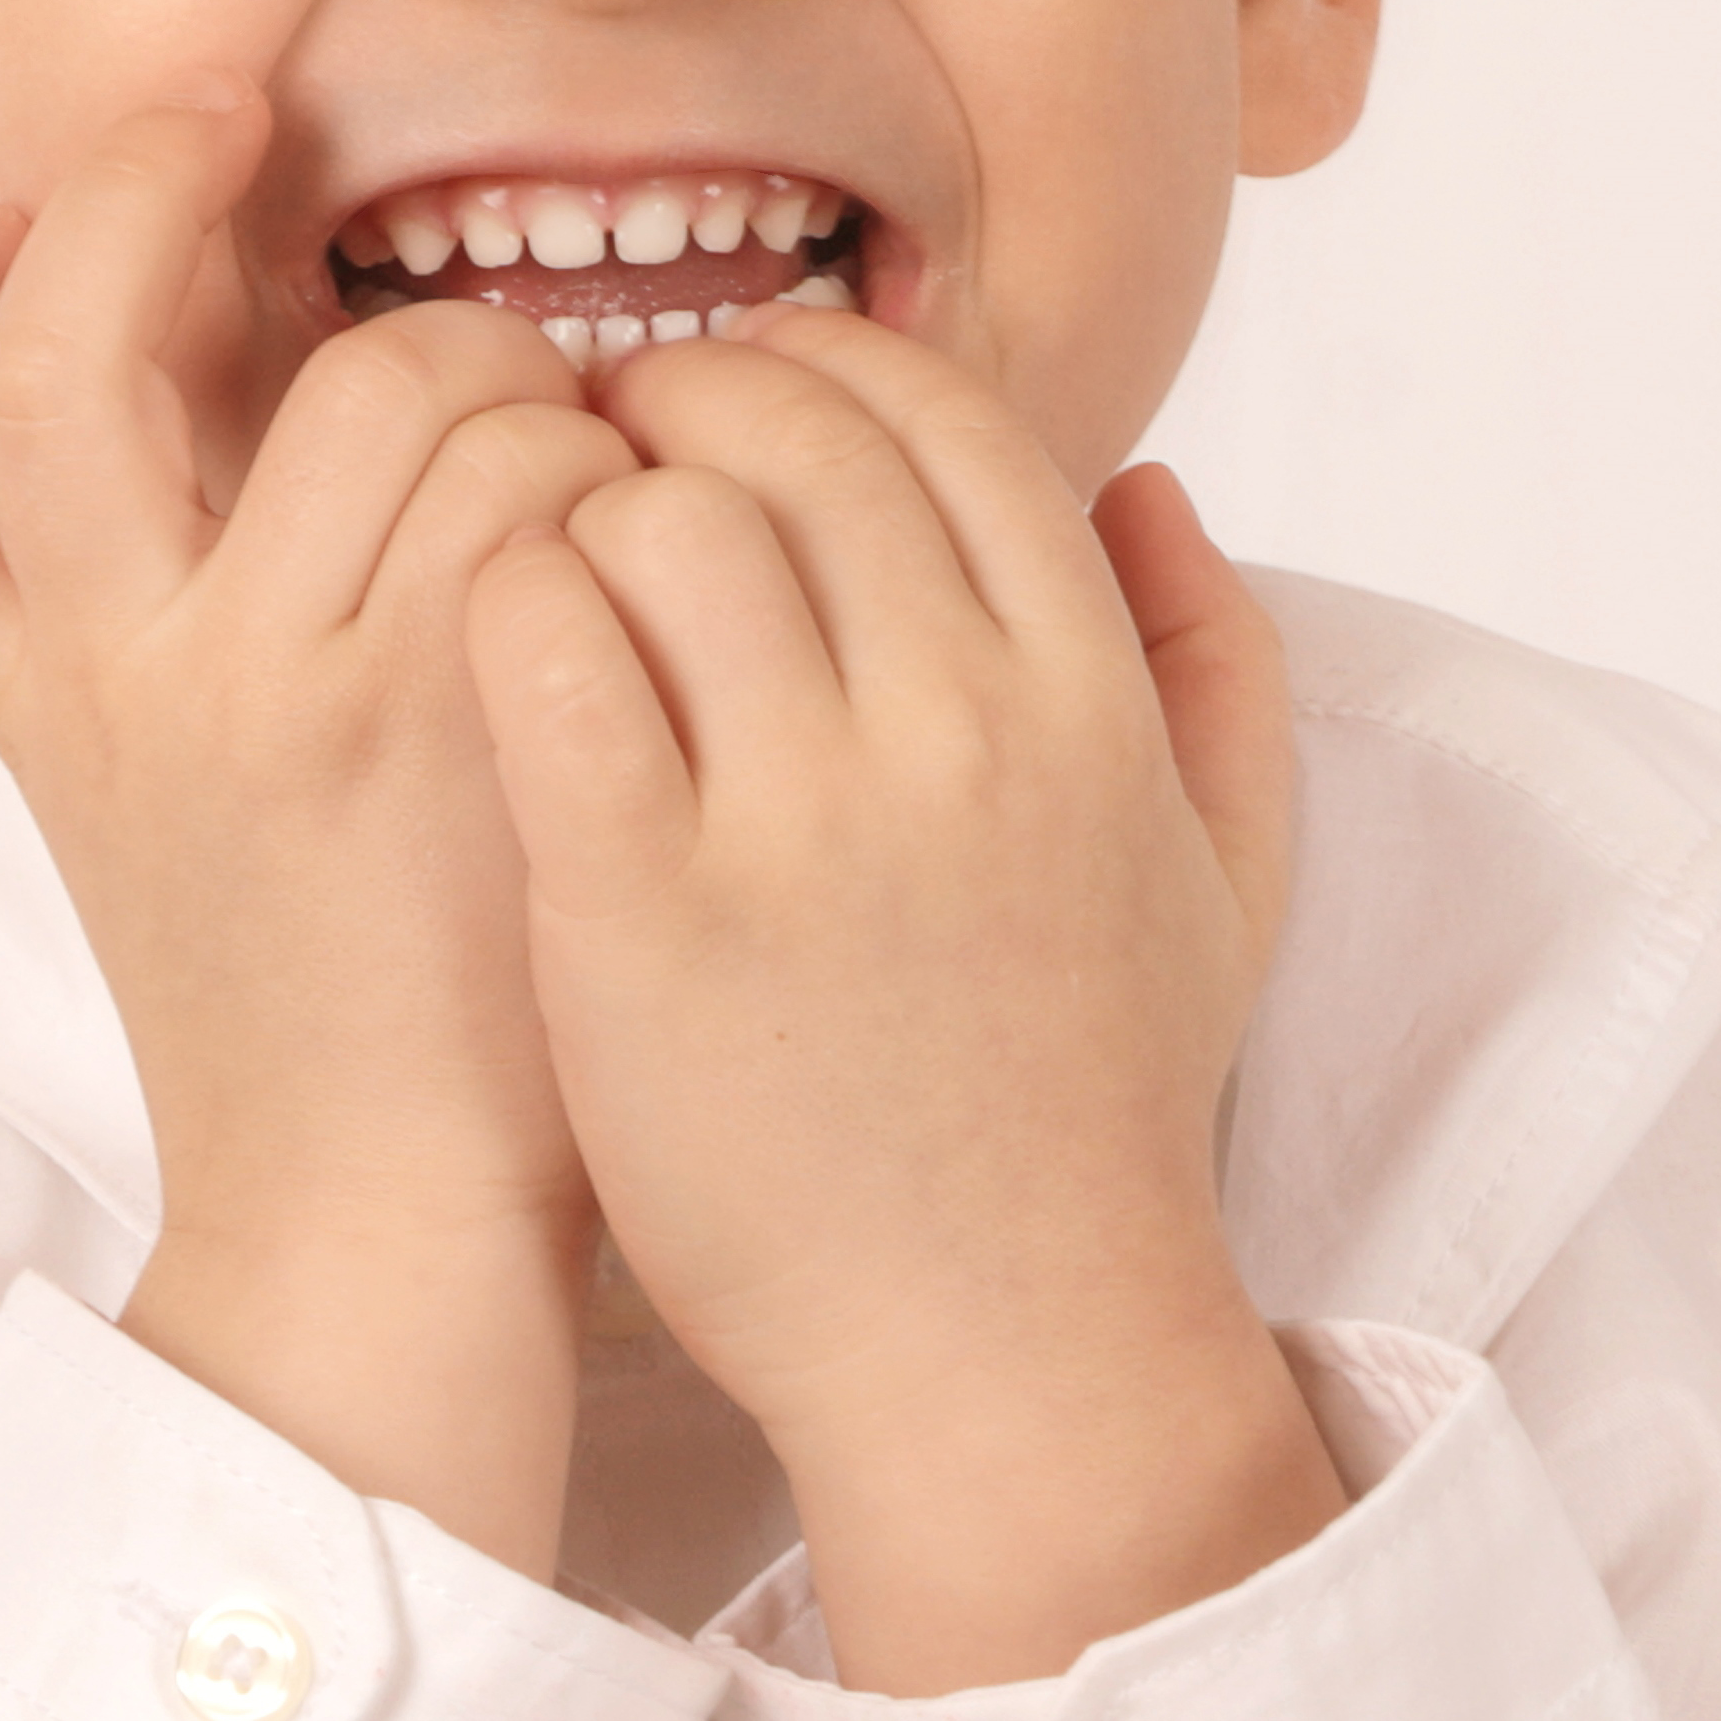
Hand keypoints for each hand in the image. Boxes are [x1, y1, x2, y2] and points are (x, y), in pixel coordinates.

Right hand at [0, 87, 628, 1571]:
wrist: (383, 1235)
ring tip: (559, 447)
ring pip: (386, 374)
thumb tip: (239, 382)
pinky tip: (641, 541)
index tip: (5, 214)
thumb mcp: (170, 814)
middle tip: (240, 120)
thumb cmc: (336, 1022)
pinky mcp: (434, 713)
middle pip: (77, 341)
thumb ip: (169, 626)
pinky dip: (603, 470)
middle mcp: (119, 674)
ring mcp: (270, 688)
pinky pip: (537, 472)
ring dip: (498, 367)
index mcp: (36, 698)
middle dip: (144, 180)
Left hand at [459, 333, 1342, 1689]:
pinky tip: (496, 640)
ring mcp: (801, 820)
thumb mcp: (1224, 881)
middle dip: (680, 396)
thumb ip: (1216, 662)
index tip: (746, 396)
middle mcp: (959, 730)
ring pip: (661, 516)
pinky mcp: (643, 911)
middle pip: (792, 432)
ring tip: (550, 551)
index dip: (823, 364)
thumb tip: (1151, 483)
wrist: (1000, 1357)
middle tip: (614, 441)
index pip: (944, 412)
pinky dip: (508, 599)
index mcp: (1086, 699)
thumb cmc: (1091, 1118)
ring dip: (585, 496)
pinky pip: (545, 654)